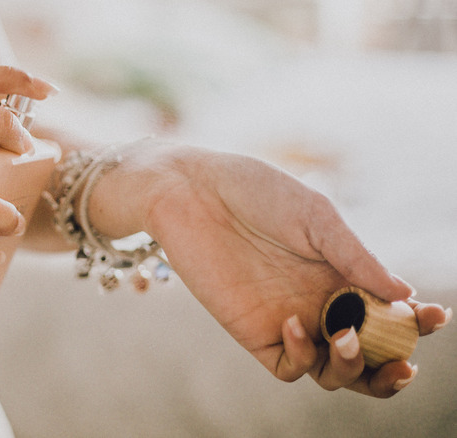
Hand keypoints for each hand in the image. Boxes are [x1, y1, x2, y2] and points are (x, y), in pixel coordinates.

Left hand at [117, 144, 450, 396]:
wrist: (192, 190)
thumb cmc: (255, 191)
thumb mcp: (315, 217)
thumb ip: (355, 256)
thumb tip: (404, 295)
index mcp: (344, 274)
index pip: (390, 313)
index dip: (417, 323)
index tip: (435, 316)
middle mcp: (321, 303)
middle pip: (367, 355)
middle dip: (391, 366)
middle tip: (403, 360)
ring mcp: (289, 320)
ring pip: (333, 371)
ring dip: (352, 368)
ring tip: (347, 337)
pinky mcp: (253, 331)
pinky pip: (289, 365)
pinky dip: (303, 356)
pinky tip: (295, 323)